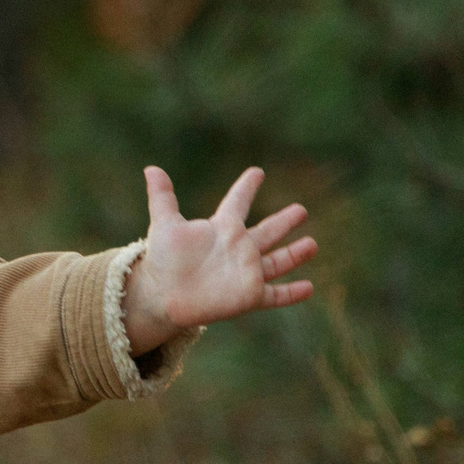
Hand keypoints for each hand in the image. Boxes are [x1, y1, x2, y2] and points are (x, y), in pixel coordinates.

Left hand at [124, 166, 316, 352]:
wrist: (161, 296)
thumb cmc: (162, 260)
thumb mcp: (164, 225)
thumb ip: (162, 197)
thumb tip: (151, 168)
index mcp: (221, 228)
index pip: (237, 202)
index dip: (247, 187)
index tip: (257, 172)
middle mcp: (238, 248)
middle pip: (266, 231)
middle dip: (284, 221)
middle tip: (301, 209)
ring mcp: (246, 272)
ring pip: (277, 262)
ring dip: (295, 254)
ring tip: (312, 244)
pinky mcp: (249, 296)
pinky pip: (275, 295)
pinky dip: (292, 292)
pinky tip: (309, 287)